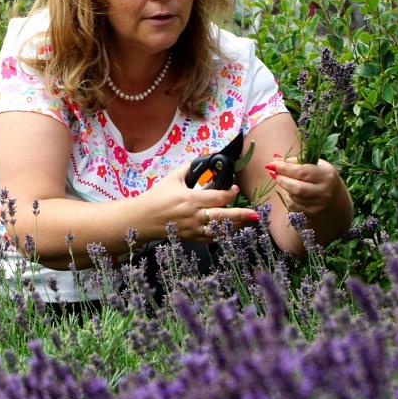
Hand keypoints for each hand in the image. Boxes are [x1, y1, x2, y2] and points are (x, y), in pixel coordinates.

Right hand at [137, 162, 259, 241]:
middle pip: (223, 217)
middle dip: (241, 215)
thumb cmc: (156, 197)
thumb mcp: (172, 178)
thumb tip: (205, 160)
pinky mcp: (191, 238)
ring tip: (247, 222)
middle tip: (255, 213)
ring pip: (219, 230)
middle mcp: (194, 216)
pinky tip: (231, 231)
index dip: (230, 193)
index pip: (217, 198)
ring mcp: (193, 229)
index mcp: (191, 200)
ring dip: (234, 226)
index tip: (235, 188)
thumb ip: (189, 168)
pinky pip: (211, 239)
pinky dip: (222, 235)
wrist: (142, 219)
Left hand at [265, 156, 345, 219]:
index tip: (272, 164)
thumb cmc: (322, 176)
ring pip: (293, 197)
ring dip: (284, 187)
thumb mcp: (314, 165)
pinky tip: (289, 191)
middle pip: (296, 187)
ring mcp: (319, 204)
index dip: (284, 168)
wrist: (336, 198)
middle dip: (281, 179)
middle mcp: (324, 191)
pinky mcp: (312, 213)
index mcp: (326, 175)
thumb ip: (295, 161)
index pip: (302, 172)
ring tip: (283, 180)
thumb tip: (274, 159)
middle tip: (274, 173)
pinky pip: (293, 205)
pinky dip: (287, 196)